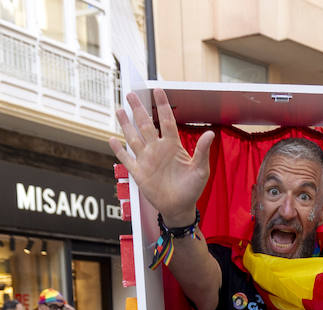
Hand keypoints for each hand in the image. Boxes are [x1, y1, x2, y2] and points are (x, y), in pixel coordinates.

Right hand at [109, 88, 214, 223]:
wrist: (180, 207)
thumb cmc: (192, 188)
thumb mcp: (200, 170)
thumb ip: (202, 151)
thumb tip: (210, 133)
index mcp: (172, 146)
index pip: (166, 120)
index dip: (162, 105)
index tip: (158, 90)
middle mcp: (158, 149)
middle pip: (146, 124)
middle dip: (139, 109)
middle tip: (131, 94)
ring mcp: (147, 159)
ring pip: (134, 138)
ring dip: (126, 124)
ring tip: (119, 110)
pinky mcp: (139, 172)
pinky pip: (127, 158)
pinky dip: (119, 150)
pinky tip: (112, 139)